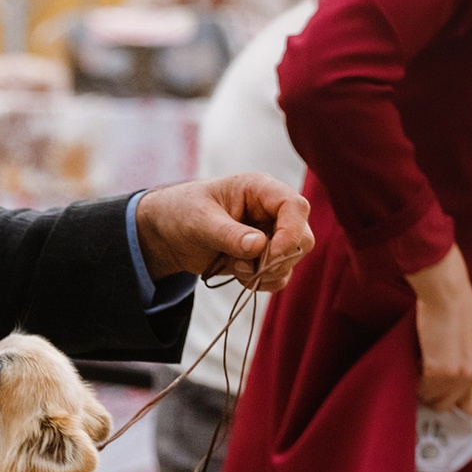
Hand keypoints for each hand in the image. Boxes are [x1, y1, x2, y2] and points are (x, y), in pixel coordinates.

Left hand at [135, 173, 313, 292]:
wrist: (169, 233)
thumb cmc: (183, 212)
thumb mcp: (200, 220)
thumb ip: (228, 233)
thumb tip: (259, 246)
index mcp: (260, 189)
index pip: (295, 206)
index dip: (290, 232)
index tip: (269, 253)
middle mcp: (272, 211)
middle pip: (302, 238)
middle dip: (277, 259)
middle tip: (243, 264)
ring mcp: (272, 235)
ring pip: (291, 261)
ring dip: (263, 272)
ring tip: (233, 265)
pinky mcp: (265, 257)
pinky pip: (278, 276)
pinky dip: (260, 282)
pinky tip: (237, 272)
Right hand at [408, 246, 471, 412]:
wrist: (447, 295)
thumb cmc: (453, 309)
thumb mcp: (466, 344)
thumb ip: (461, 364)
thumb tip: (443, 382)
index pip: (471, 406)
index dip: (453, 405)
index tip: (440, 401)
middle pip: (450, 407)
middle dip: (435, 398)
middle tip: (424, 386)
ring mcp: (457, 376)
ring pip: (433, 400)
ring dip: (423, 389)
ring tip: (420, 370)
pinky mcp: (438, 371)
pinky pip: (421, 389)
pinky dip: (415, 379)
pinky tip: (417, 362)